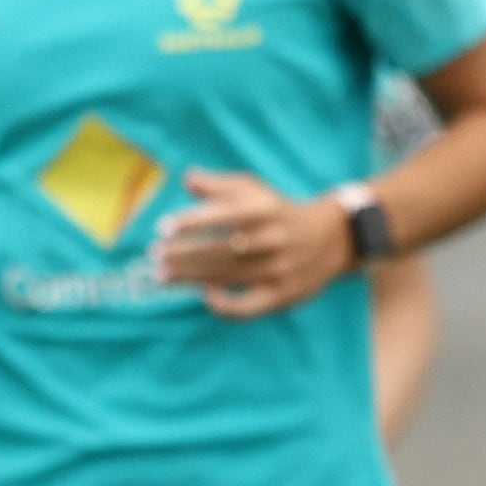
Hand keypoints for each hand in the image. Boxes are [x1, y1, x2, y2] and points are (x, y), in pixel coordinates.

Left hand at [152, 170, 355, 317]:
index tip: (162, 228)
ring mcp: (278, 269)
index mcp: (264, 210)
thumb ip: (221, 185)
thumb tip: (187, 178)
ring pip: (228, 276)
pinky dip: (226, 305)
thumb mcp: (256, 191)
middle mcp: (273, 240)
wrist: (332, 238)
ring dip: (190, 277)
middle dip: (182, 254)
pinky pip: (249, 307)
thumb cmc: (278, 212)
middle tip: (154, 255)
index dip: (192, 222)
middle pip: (220, 250)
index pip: (224, 215)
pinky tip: (204, 296)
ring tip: (161, 274)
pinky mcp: (283, 295)